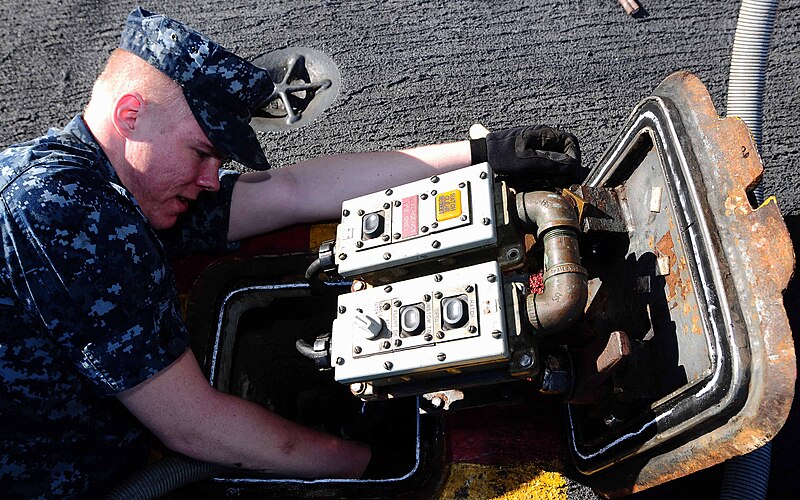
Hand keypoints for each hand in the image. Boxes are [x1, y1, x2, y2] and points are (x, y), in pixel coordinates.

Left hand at [471, 125, 585, 188]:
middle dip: (566, 166)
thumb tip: (572, 166)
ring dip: (557, 171)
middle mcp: (541, 138)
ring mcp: (535, 146)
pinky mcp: (529, 155)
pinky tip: (542, 180)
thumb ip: (553, 163)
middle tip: (562, 179)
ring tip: (552, 181)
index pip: (570, 141)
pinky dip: (547, 172)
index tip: (572, 171)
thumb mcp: (529, 161)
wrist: (481, 155)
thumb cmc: (501, 155)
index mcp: (543, 134)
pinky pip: (545, 163)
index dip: (574, 157)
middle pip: (564, 151)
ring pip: (555, 158)